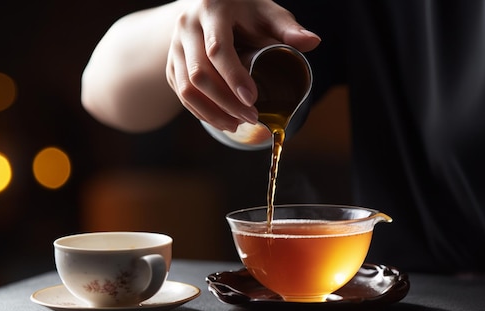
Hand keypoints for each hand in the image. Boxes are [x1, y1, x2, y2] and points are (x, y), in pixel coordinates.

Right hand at [166, 0, 320, 131]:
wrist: (211, 4)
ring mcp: (175, 45)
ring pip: (186, 87)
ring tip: (236, 125)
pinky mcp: (172, 62)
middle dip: (226, 102)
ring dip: (211, 112)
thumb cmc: (246, 10)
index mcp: (212, 10)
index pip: (218, 49)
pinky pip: (181, 92)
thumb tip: (313, 43)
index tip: (252, 100)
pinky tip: (221, 121)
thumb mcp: (267, 13)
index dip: (234, 77)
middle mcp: (187, 26)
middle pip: (199, 73)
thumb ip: (288, 28)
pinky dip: (200, 111)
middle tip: (251, 117)